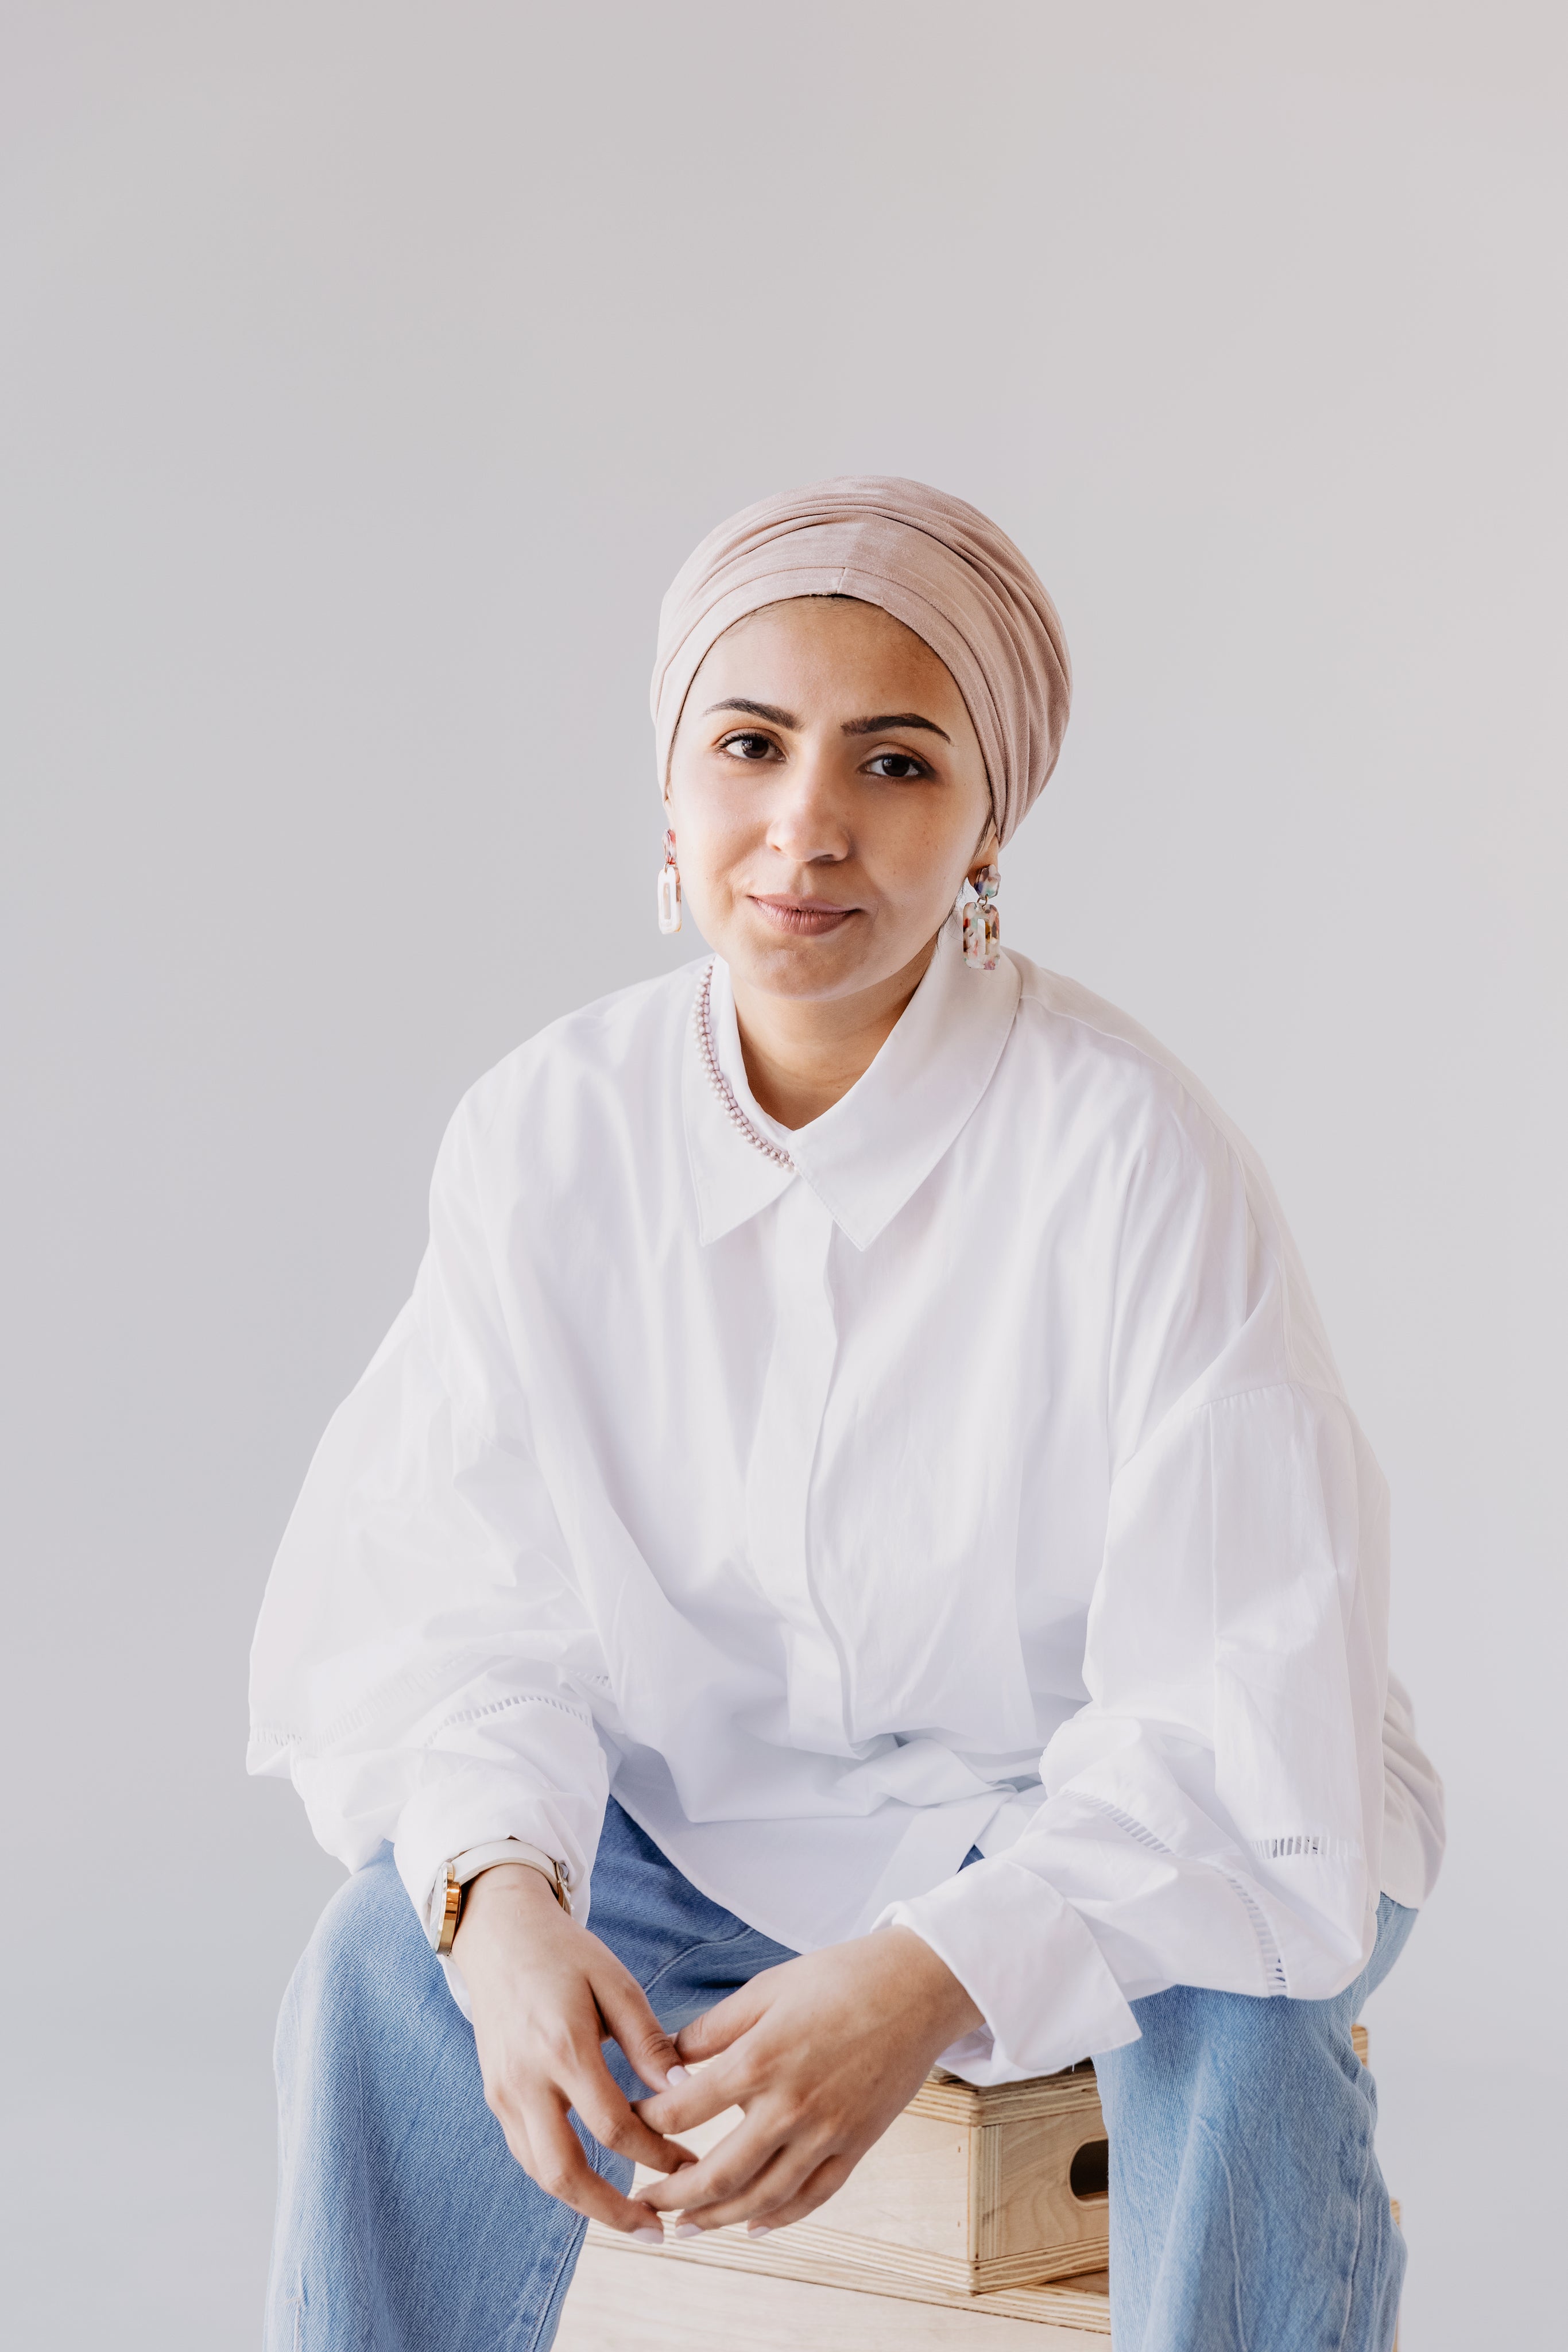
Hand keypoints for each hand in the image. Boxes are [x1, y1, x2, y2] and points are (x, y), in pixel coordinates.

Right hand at [452, 1864, 696, 2236]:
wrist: (499, 1934)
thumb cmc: (565, 1953)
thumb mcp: (616, 1983)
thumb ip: (648, 2040)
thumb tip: (684, 2090)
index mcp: (562, 2047)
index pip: (612, 2126)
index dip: (655, 2155)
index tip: (690, 2163)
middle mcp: (525, 2080)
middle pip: (564, 2173)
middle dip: (612, 2211)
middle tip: (656, 2230)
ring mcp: (502, 2093)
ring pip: (541, 2173)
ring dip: (586, 2203)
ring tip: (632, 2216)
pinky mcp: (494, 2096)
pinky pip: (528, 2153)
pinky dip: (562, 2176)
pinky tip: (596, 2181)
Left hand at [632, 1927, 981, 2231]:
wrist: (919, 1985)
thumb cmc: (840, 1976)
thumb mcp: (767, 1987)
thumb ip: (715, 2028)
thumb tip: (669, 2060)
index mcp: (760, 2060)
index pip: (683, 2112)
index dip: (648, 2122)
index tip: (631, 2123)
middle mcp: (791, 2106)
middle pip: (717, 2173)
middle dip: (674, 2195)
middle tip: (645, 2201)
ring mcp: (827, 2132)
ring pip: (762, 2197)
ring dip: (718, 2219)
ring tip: (688, 2228)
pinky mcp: (857, 2144)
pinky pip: (813, 2197)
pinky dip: (780, 2219)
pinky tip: (754, 2226)